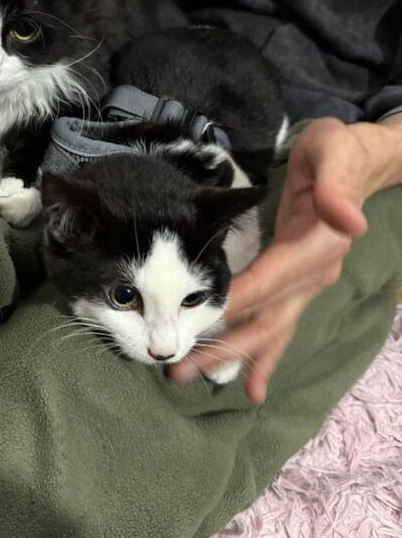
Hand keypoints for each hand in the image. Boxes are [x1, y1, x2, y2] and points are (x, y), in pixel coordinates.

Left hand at [170, 117, 394, 401]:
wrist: (356, 165)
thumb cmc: (336, 153)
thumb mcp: (335, 152)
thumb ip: (337, 184)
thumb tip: (348, 220)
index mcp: (317, 246)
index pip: (269, 280)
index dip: (234, 300)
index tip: (194, 320)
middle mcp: (313, 275)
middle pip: (264, 319)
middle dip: (223, 346)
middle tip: (180, 370)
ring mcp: (307, 285)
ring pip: (269, 331)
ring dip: (233, 357)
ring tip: (196, 380)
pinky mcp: (297, 287)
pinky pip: (277, 327)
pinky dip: (262, 357)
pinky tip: (249, 385)